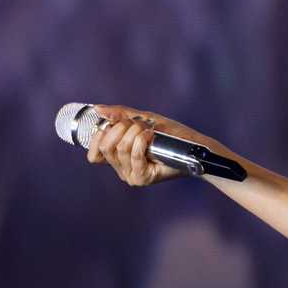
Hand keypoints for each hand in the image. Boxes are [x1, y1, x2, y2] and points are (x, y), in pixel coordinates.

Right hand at [86, 104, 222, 186]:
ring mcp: (131, 175)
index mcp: (118, 157)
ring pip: (119, 149)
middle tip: (139, 124)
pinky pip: (133, 155)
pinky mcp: (142, 178)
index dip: (99, 136)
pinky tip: (151, 136)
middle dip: (121, 128)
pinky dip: (141, 141)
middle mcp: (121, 168)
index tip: (114, 125)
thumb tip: (97, 109)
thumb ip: (120, 115)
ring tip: (149, 130)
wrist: (193, 146)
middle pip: (106, 147)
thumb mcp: (143, 119)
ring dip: (135, 132)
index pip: (94, 154)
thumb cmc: (170, 134)